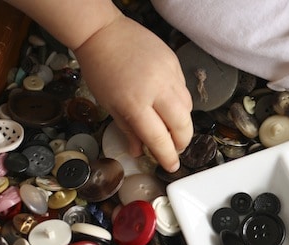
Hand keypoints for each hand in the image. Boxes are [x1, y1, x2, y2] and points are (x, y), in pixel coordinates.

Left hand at [74, 15, 192, 171]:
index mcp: (135, 103)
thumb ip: (128, 130)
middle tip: (175, 148)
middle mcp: (156, 89)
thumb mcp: (109, 105)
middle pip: (182, 125)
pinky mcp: (174, 63)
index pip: (158, 137)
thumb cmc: (100, 70)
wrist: (103, 33)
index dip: (167, 155)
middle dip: (182, 142)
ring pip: (187, 108)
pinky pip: (184, 90)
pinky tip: (169, 104)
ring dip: (183, 123)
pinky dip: (180, 103)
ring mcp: (168, 74)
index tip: (171, 166)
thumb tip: (140, 152)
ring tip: (173, 128)